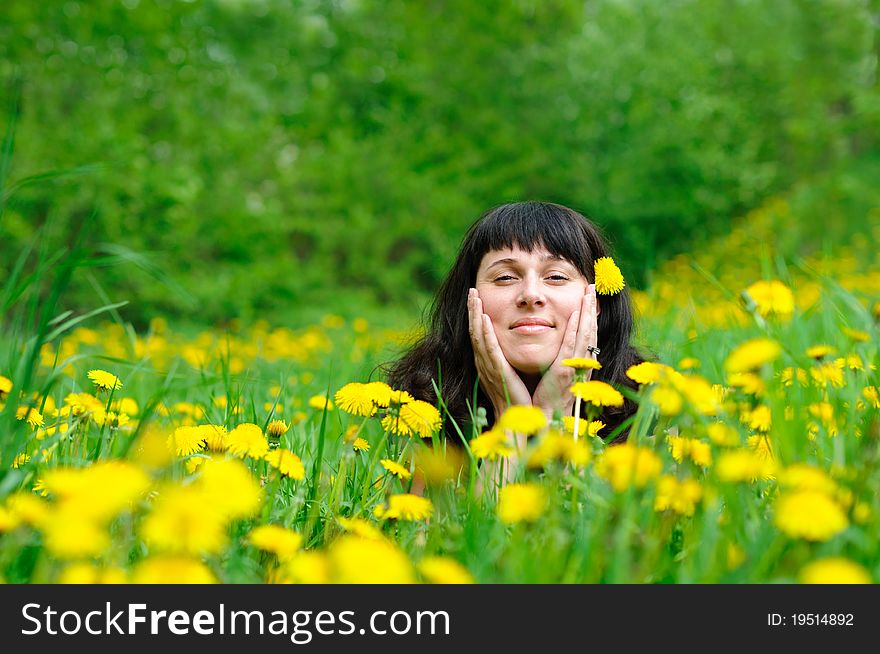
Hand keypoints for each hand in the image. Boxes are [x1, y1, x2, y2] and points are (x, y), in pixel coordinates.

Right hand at [468, 288, 532, 416]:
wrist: (521, 419)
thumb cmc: (520, 397)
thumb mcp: (513, 372)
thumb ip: (510, 358)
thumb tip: (514, 344)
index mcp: (489, 362)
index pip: (480, 334)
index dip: (477, 315)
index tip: (477, 297)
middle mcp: (485, 363)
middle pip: (475, 331)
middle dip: (473, 310)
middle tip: (472, 290)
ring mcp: (489, 368)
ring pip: (479, 336)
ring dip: (476, 315)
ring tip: (475, 297)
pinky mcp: (498, 372)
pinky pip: (490, 350)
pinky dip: (486, 334)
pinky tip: (485, 319)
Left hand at [531, 284, 598, 418]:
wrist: (545, 419)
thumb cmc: (548, 399)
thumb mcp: (556, 374)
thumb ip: (560, 359)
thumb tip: (559, 347)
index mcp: (578, 362)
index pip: (586, 333)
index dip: (589, 314)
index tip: (589, 296)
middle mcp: (581, 363)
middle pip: (590, 329)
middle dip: (591, 307)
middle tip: (592, 286)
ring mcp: (575, 367)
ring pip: (586, 334)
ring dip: (588, 312)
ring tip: (588, 292)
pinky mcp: (565, 372)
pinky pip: (572, 347)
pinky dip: (577, 330)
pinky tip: (577, 315)